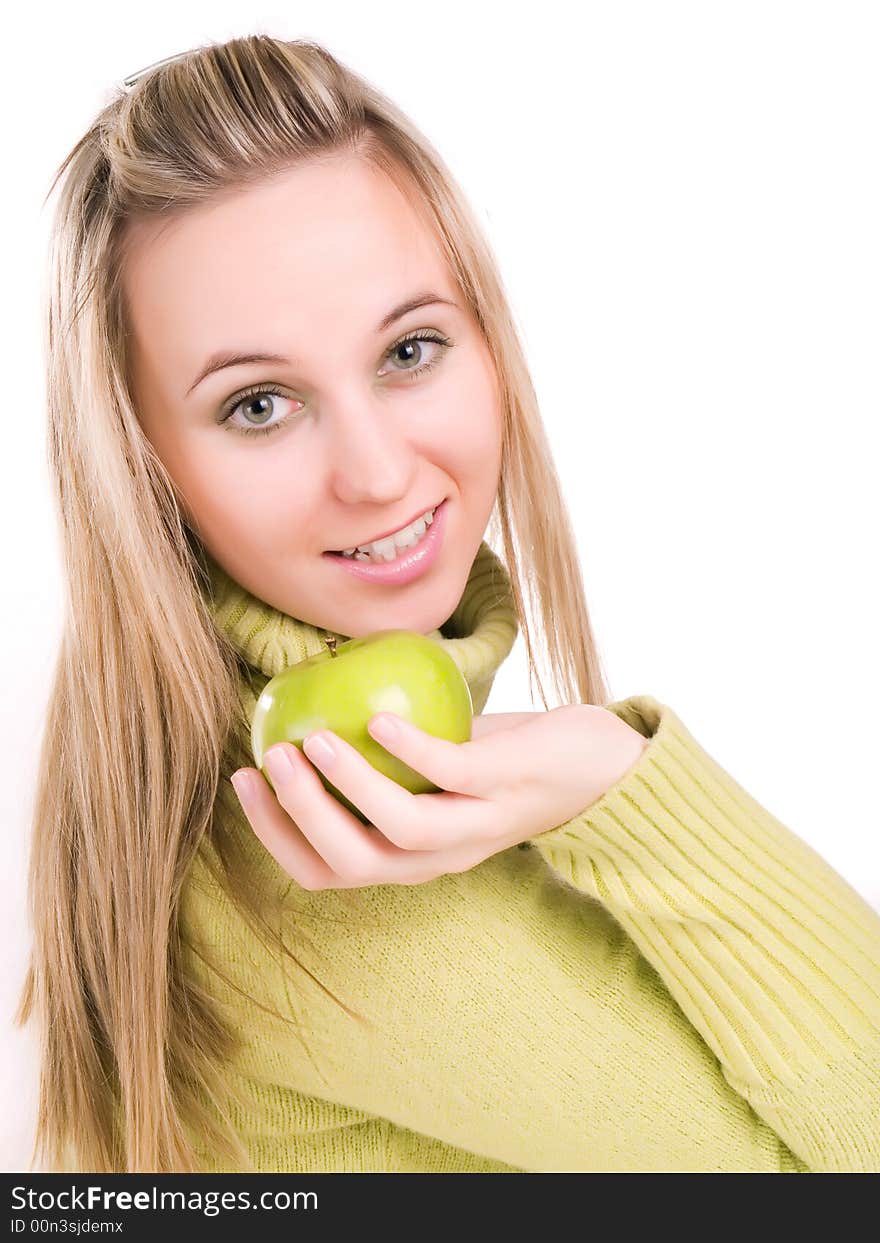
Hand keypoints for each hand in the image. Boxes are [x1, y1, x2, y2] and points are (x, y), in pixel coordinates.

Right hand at [229, 705, 647, 890]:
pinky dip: (408, 751)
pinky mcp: (508, 786)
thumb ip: (379, 756)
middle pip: (351, 863)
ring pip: (399, 828)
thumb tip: (305, 705)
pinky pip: (450, 774)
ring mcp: (478, 824)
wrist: (600, 763)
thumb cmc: (504, 758)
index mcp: (412, 857)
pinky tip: (377, 720)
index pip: (326, 871)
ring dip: (346, 786)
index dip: (276, 836)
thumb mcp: (435, 764)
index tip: (243, 781)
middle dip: (298, 817)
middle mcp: (441, 856)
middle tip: (267, 760)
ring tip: (312, 740)